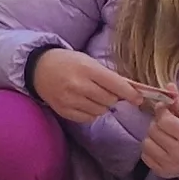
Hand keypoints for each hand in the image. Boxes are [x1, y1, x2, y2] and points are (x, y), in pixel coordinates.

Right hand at [30, 47, 144, 123]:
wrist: (39, 68)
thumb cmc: (68, 62)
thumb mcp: (88, 61)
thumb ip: (108, 76)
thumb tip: (131, 90)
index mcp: (87, 69)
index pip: (116, 84)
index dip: (130, 93)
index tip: (139, 99)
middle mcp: (78, 85)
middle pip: (110, 100)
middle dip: (114, 98)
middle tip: (109, 92)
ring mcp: (70, 99)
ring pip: (100, 111)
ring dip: (102, 105)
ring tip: (94, 96)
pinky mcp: (64, 111)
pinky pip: (88, 118)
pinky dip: (91, 113)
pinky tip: (85, 103)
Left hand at [137, 89, 178, 179]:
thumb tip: (168, 86)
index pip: (164, 119)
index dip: (162, 111)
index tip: (166, 110)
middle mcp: (178, 152)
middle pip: (153, 130)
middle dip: (157, 124)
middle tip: (166, 124)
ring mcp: (169, 164)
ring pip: (146, 143)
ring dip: (152, 136)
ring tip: (162, 136)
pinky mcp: (162, 172)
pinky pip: (145, 156)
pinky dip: (150, 149)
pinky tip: (160, 147)